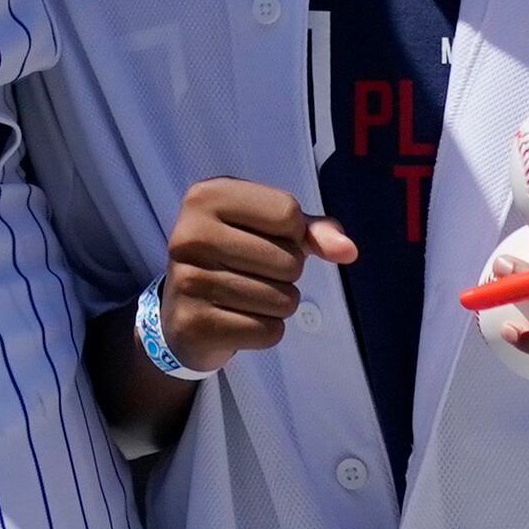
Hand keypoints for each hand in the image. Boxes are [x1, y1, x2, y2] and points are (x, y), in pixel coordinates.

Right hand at [156, 177, 354, 374]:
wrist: (179, 312)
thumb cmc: (232, 257)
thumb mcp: (267, 230)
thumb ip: (311, 231)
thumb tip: (348, 250)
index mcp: (206, 196)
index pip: (288, 213)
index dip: (293, 233)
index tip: (265, 238)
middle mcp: (190, 234)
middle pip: (289, 260)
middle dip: (287, 273)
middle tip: (254, 273)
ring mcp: (188, 280)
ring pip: (283, 300)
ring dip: (279, 304)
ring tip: (248, 297)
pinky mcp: (195, 324)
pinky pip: (268, 331)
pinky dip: (266, 331)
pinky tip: (239, 320)